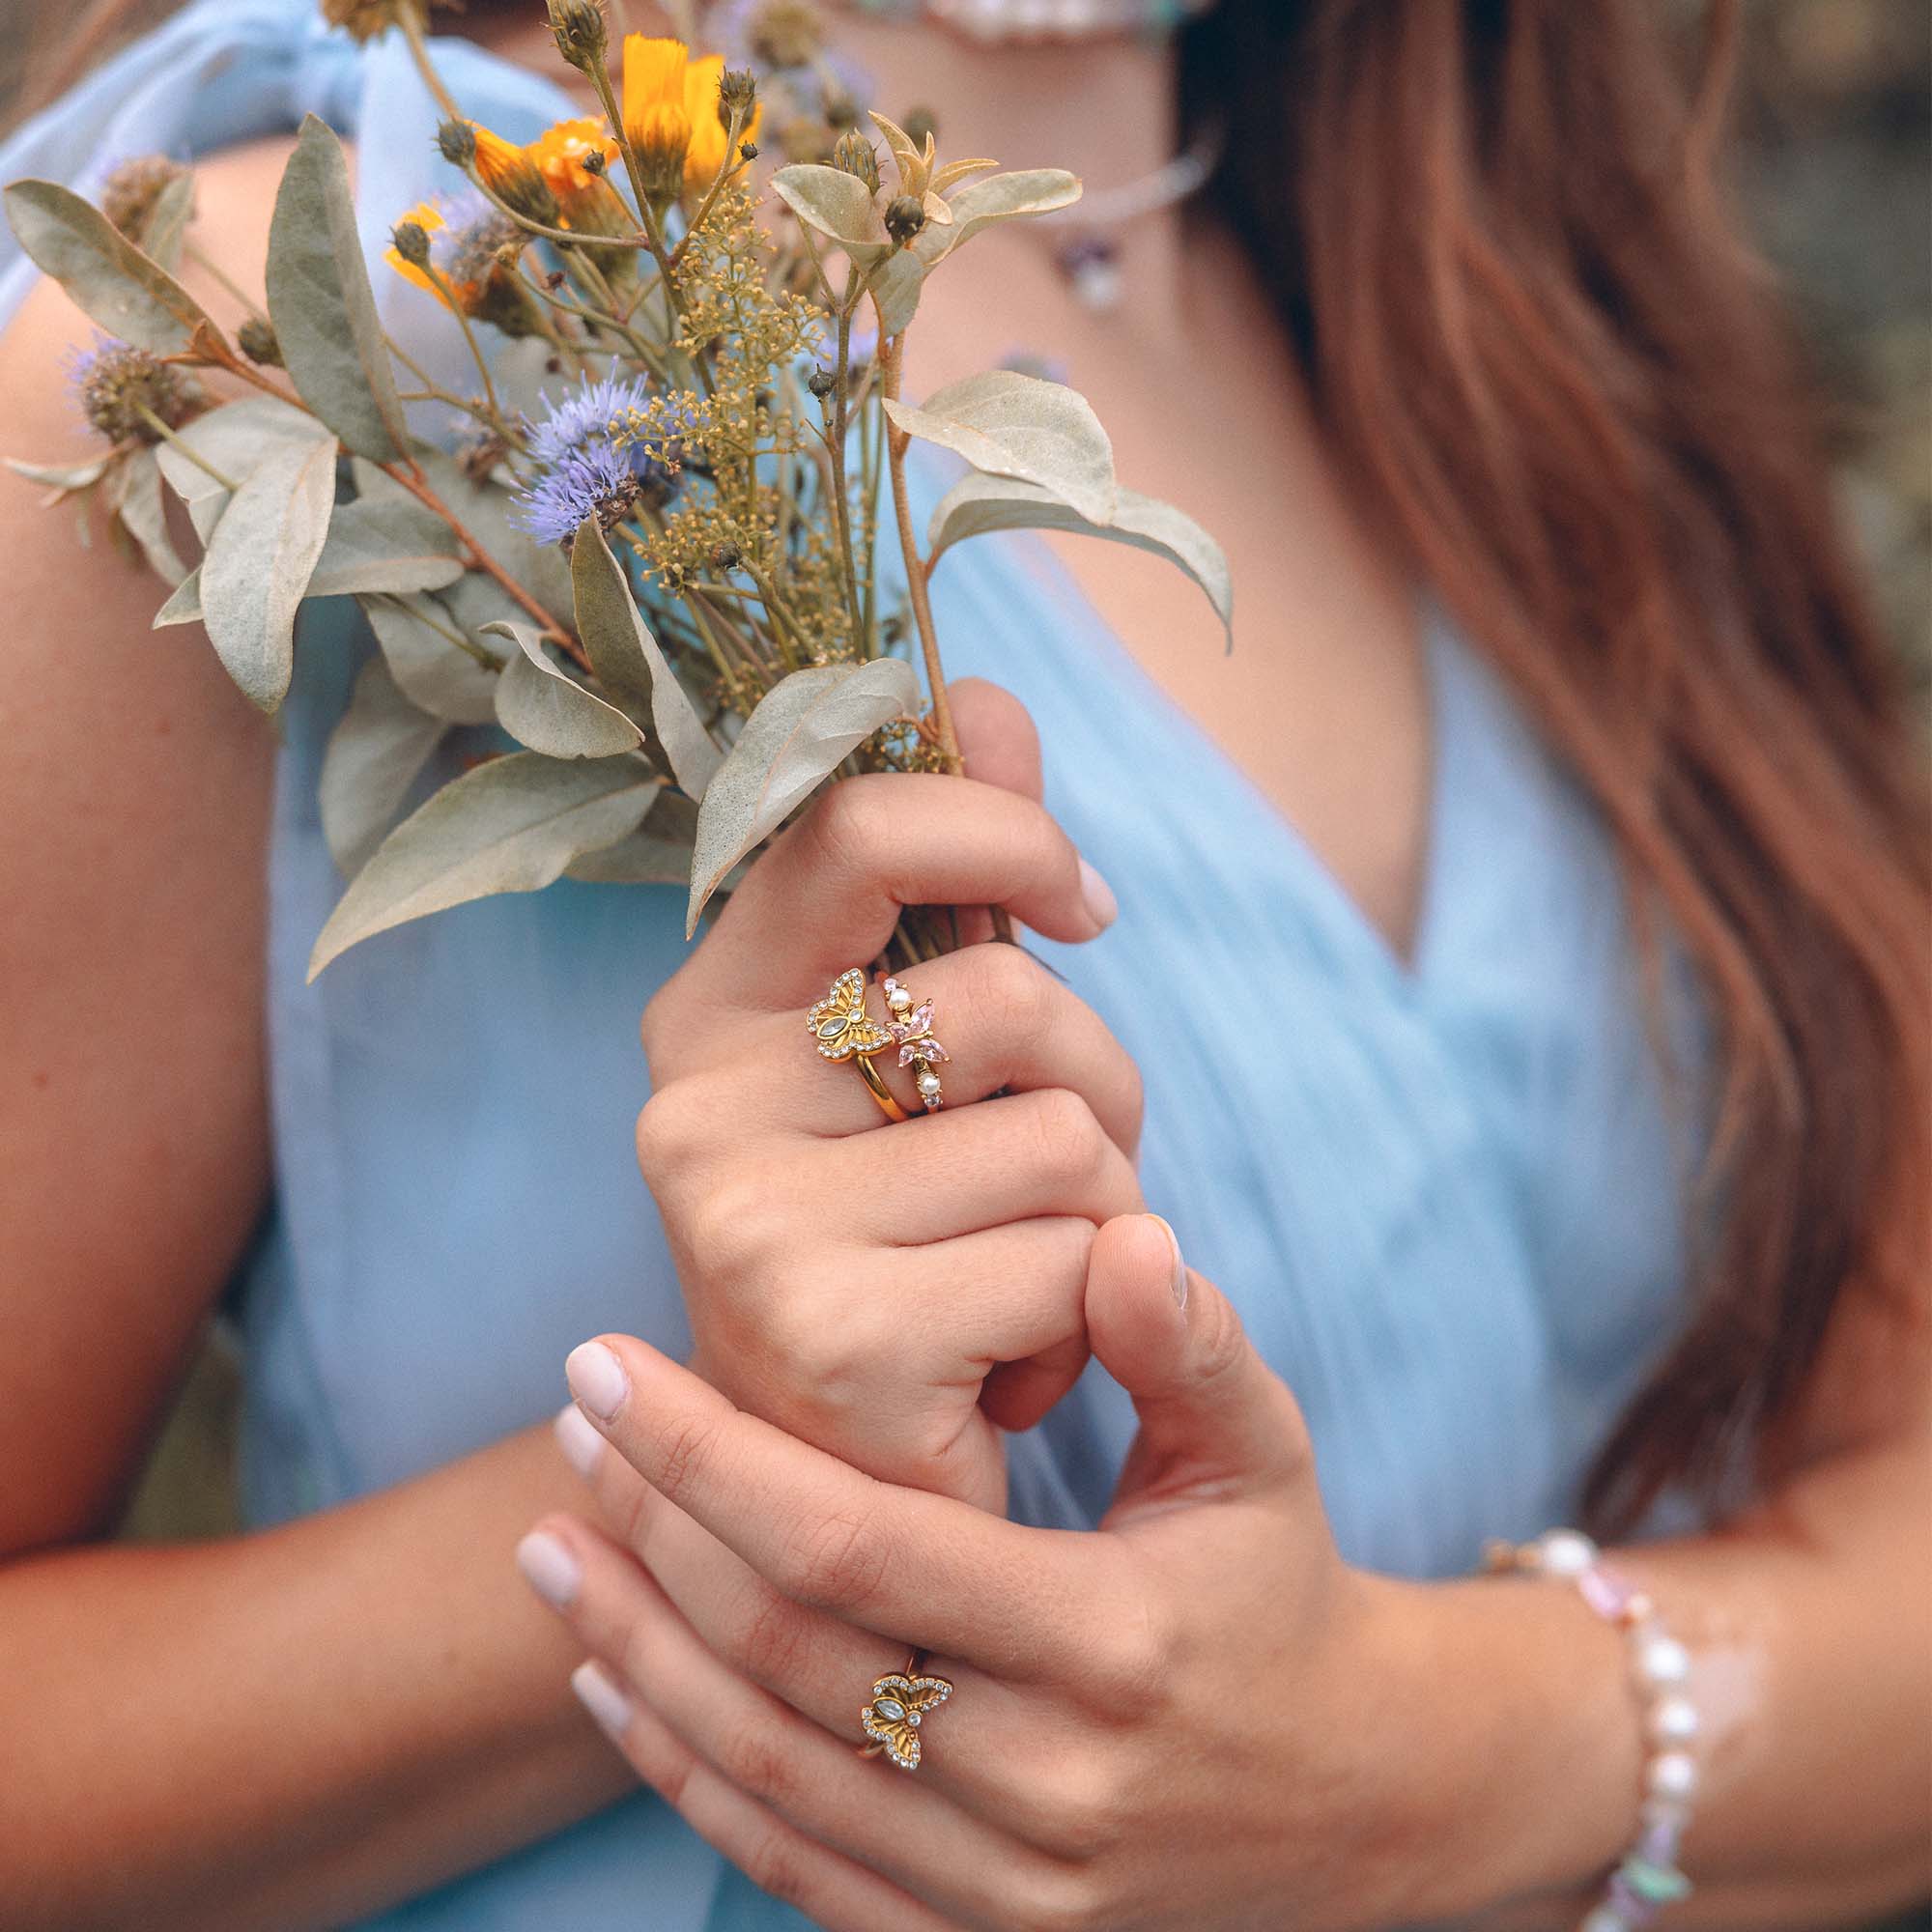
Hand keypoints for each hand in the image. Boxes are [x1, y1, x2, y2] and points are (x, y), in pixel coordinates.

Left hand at [525, 1217, 1442, 1931]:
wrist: (1348, 1800)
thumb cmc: (1277, 1588)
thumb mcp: (1260, 1456)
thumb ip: (1188, 1345)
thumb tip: (1124, 1234)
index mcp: (1112, 1641)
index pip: (859, 1546)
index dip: (715, 1454)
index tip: (612, 1368)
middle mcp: (1050, 1784)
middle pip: (787, 1651)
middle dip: (652, 1529)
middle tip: (569, 1425)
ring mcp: (1008, 1888)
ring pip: (766, 1763)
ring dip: (634, 1644)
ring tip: (544, 1538)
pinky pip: (789, 1864)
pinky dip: (681, 1770)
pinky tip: (608, 1677)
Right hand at [634, 680, 1143, 1511]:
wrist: (848, 1492)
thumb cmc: (906, 1241)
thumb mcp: (925, 1052)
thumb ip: (958, 879)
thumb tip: (985, 696)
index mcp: (711, 1009)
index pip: (858, 827)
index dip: (1010, 837)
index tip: (1083, 908)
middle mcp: (694, 1105)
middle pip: (1007, 997)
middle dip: (1099, 1080)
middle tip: (1061, 1168)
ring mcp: (749, 1226)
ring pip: (1068, 1137)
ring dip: (1103, 1212)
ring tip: (1019, 1276)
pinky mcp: (835, 1342)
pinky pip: (1079, 1259)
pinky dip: (1092, 1317)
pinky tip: (1006, 1369)